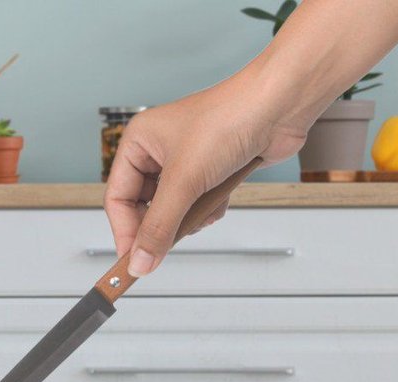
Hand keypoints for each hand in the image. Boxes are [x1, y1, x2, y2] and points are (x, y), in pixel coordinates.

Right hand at [102, 71, 308, 277]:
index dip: (124, 231)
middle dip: (161, 224)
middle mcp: (158, 151)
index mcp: (138, 142)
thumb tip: (140, 260)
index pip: (117, 197)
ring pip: (172, 208)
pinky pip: (197, 203)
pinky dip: (207, 209)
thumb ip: (159, 226)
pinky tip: (219, 200)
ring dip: (188, 217)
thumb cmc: (230, 118)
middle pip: (144, 206)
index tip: (134, 260)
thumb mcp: (184, 180)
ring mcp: (186, 160)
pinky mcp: (211, 170)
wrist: (280, 105)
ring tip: (202, 211)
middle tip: (165, 246)